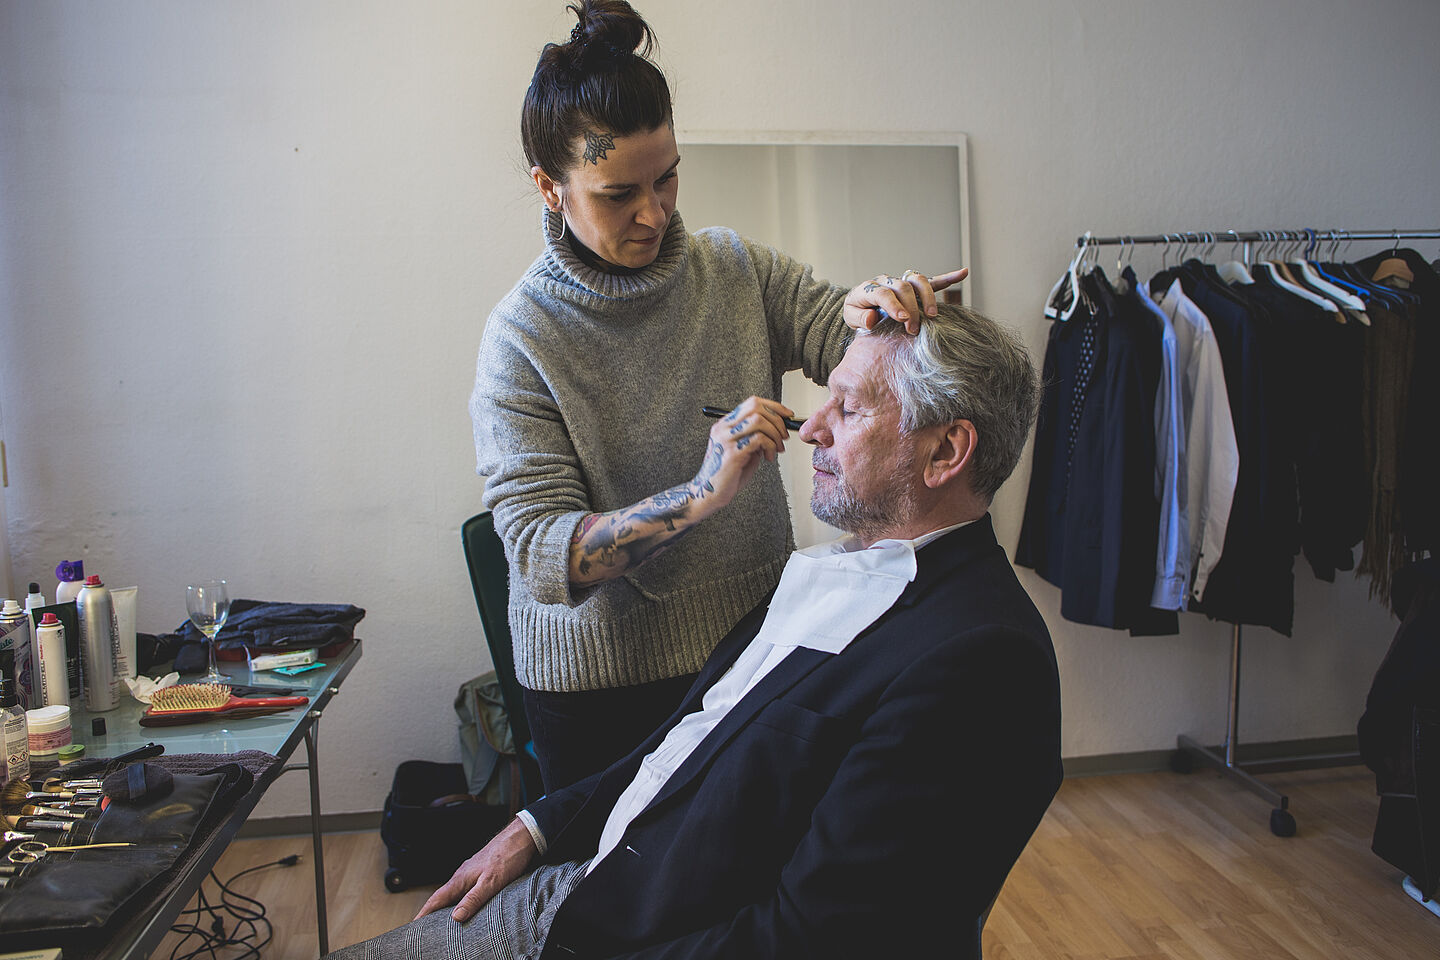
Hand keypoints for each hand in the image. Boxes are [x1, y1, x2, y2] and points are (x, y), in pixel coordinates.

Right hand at [415, 817, 537, 922]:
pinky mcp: (482, 872)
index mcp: (461, 879)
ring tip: (441, 919)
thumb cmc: (507, 857)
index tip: (414, 923)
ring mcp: (472, 873)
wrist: (521, 837)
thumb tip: (455, 917)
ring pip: (455, 892)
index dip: (425, 912)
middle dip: (432, 911)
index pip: (437, 898)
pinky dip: (460, 899)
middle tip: (423, 926)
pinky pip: (466, 889)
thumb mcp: (491, 882)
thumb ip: (473, 899)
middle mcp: (463, 875)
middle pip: (443, 896)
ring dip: (446, 905)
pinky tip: (466, 904)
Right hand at [693, 397, 793, 512]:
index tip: (787, 416)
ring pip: (758, 420)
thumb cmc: (728, 475)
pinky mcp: (732, 453)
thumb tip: (777, 429)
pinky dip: (770, 446)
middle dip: (776, 420)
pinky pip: (758, 439)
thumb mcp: (744, 450)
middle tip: (783, 437)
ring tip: (776, 449)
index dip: (774, 407)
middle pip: (755, 407)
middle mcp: (723, 428)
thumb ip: (756, 437)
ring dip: (774, 434)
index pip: (752, 403)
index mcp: (725, 424)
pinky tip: (768, 457)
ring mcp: (726, 439)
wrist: (709, 494)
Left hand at [843, 267, 968, 334]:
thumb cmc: (858, 313)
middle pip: (903, 287)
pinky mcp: (914, 287)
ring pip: (918, 280)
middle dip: (911, 308)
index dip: (895, 306)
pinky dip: (948, 277)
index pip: (884, 293)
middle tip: (914, 329)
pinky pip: (932, 280)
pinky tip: (963, 273)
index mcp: (869, 288)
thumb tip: (873, 318)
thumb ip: (859, 318)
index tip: (904, 320)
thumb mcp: (850, 317)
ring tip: (932, 315)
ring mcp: (902, 281)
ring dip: (927, 297)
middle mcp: (887, 281)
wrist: (861, 307)